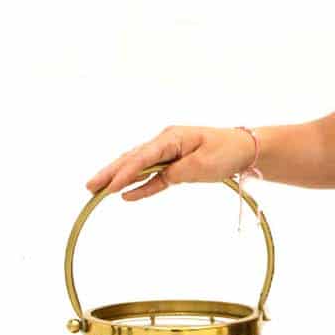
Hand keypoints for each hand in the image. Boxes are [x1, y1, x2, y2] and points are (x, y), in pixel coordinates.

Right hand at [86, 126, 255, 200]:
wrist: (245, 149)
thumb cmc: (226, 151)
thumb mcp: (203, 163)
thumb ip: (178, 171)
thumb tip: (160, 177)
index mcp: (171, 138)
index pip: (142, 157)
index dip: (125, 172)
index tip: (110, 187)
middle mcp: (166, 143)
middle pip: (133, 159)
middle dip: (110, 172)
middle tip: (89, 186)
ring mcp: (169, 154)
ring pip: (138, 167)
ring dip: (118, 178)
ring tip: (97, 189)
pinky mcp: (175, 167)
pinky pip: (153, 177)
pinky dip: (140, 186)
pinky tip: (126, 196)